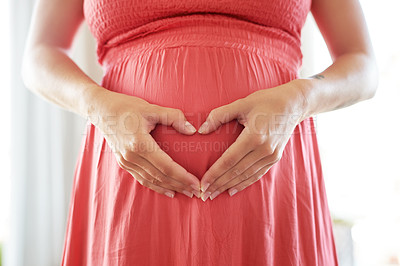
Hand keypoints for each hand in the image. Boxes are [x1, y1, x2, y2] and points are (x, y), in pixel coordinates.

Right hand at [88, 87, 201, 198]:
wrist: (101, 110)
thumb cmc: (126, 107)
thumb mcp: (151, 108)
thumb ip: (174, 117)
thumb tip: (192, 130)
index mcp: (139, 143)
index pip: (166, 165)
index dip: (182, 176)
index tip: (196, 183)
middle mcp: (131, 156)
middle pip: (160, 176)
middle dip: (180, 185)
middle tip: (197, 191)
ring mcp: (126, 161)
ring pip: (151, 180)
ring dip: (170, 188)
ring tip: (186, 193)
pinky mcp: (123, 163)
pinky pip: (142, 179)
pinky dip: (156, 186)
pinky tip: (168, 191)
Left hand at [198, 81, 307, 200]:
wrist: (293, 104)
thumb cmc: (266, 101)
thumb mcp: (242, 103)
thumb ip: (220, 115)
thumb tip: (201, 130)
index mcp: (254, 136)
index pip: (229, 160)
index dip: (214, 173)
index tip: (202, 183)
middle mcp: (264, 149)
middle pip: (236, 171)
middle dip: (218, 184)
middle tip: (204, 195)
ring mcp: (271, 155)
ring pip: (246, 176)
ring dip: (229, 186)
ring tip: (214, 194)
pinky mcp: (275, 158)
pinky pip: (257, 174)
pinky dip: (244, 183)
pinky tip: (232, 190)